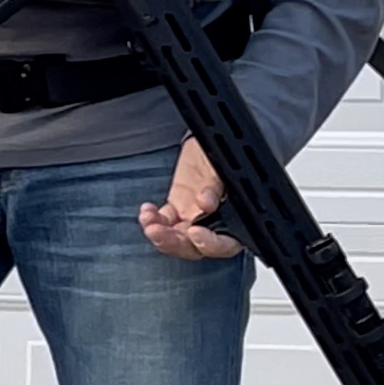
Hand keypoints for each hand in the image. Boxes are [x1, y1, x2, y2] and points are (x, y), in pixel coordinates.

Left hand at [139, 136, 242, 260]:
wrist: (209, 137)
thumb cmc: (224, 150)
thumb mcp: (223, 163)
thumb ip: (217, 185)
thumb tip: (207, 202)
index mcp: (236, 217)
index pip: (225, 243)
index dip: (209, 244)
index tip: (194, 232)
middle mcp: (215, 224)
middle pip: (195, 247)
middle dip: (174, 243)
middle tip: (158, 232)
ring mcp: (194, 218)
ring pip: (176, 238)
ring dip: (159, 234)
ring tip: (149, 220)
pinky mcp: (177, 210)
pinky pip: (163, 223)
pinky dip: (152, 220)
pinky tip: (147, 211)